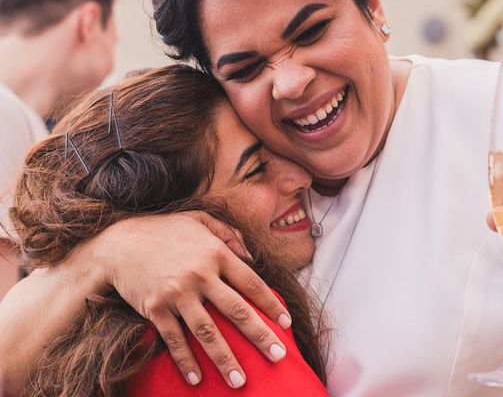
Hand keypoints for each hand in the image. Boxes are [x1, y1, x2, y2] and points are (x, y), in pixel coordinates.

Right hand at [95, 211, 292, 387]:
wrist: (118, 242)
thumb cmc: (164, 230)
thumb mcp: (201, 220)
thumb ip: (229, 234)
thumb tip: (252, 257)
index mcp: (216, 253)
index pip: (252, 283)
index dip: (271, 304)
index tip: (286, 323)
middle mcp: (200, 274)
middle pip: (236, 311)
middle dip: (260, 336)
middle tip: (279, 356)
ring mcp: (177, 293)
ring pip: (208, 332)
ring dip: (225, 358)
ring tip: (239, 381)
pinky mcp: (156, 308)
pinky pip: (175, 339)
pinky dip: (186, 360)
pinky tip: (197, 379)